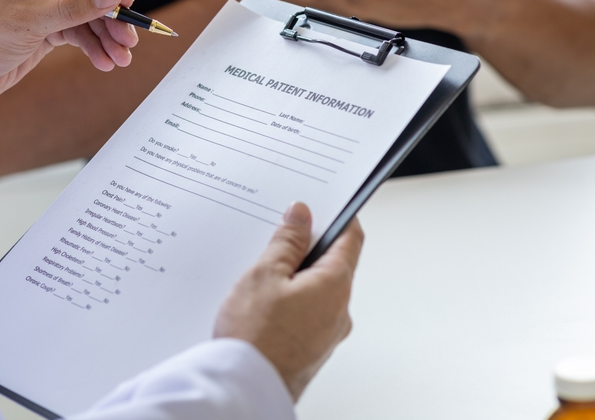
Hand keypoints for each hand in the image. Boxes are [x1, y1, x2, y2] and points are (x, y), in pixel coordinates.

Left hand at [0, 0, 137, 107]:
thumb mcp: (28, 22)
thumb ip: (73, 7)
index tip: (123, 2)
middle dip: (108, 15)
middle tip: (129, 36)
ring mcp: (40, 0)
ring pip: (86, 12)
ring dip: (106, 35)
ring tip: (122, 57)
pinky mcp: (44, 25)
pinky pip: (78, 30)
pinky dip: (93, 46)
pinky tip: (105, 61)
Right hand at [213, 203, 363, 400]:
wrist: (243, 389)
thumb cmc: (254, 337)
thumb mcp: (265, 275)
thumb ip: (286, 242)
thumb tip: (301, 216)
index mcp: (335, 285)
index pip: (350, 239)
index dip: (338, 216)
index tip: (322, 205)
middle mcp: (340, 310)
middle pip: (333, 264)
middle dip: (308, 247)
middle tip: (280, 237)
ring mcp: (327, 333)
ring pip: (318, 290)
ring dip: (297, 277)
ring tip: (264, 275)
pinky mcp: (311, 348)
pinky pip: (308, 313)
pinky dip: (292, 301)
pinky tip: (265, 303)